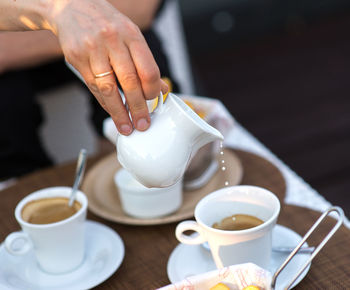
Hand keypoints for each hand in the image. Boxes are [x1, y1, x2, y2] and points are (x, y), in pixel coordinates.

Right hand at [45, 0, 167, 134]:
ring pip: (109, 88)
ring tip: (126, 127)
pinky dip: (104, 103)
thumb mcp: (131, 35)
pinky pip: (93, 87)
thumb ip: (145, 62)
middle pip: (130, 82)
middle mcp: (113, 41)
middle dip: (138, 108)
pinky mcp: (77, 58)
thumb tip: (161, 88)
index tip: (154, 103)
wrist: (71, 6)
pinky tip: (112, 112)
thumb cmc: (107, 23)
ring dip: (119, 112)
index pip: (148, 69)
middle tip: (143, 124)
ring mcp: (93, 49)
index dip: (153, 91)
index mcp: (131, 34)